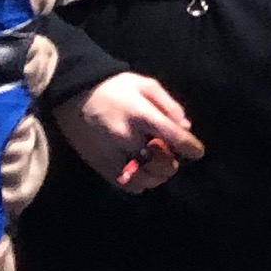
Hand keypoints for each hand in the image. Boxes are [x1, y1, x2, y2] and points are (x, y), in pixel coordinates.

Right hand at [59, 72, 204, 191]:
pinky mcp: (99, 164)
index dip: (191, 147)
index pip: (174, 137)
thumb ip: (168, 105)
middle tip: (169, 154)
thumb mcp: (145, 85)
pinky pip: (125, 185)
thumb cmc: (113, 87)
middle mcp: (127, 138)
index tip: (197, 152)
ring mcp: (111, 154)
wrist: (73, 93)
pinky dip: (138, 182)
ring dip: (156, 175)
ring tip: (154, 164)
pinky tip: (139, 170)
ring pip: (145, 180)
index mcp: (141, 115)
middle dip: (172, 162)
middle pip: (161, 164)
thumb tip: (185, 126)